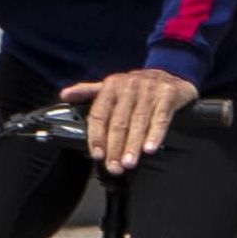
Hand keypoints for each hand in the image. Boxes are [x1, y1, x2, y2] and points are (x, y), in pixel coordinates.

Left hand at [68, 68, 195, 172]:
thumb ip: (88, 91)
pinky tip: (150, 149)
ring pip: (138, 122)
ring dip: (133, 145)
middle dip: (115, 147)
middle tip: (114, 167)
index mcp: (111, 86)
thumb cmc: (138, 85)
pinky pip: (160, 118)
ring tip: (129, 163)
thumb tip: (64, 95)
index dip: (97, 136)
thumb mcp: (112, 85)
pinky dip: (155, 134)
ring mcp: (149, 90)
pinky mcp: (168, 95)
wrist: (173, 70)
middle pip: (118, 122)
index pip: (99, 114)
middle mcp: (129, 87)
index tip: (98, 155)